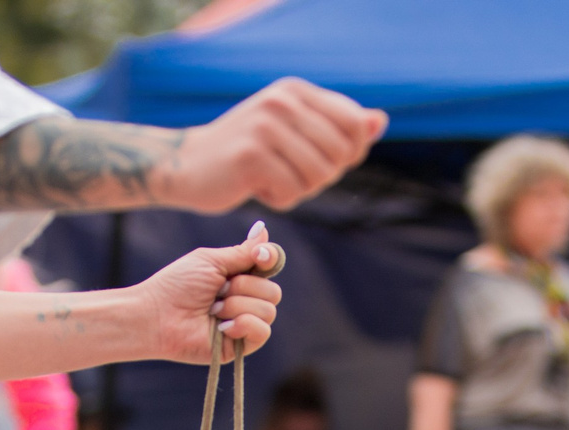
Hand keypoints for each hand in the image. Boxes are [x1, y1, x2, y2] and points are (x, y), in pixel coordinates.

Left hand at [136, 224, 283, 362]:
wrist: (158, 315)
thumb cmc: (178, 285)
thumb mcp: (212, 261)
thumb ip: (243, 251)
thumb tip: (264, 228)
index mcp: (240, 277)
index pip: (271, 266)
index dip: (269, 259)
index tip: (258, 255)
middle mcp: (246, 300)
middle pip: (273, 291)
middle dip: (244, 287)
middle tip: (217, 291)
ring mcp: (245, 324)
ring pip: (268, 310)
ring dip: (237, 306)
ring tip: (212, 310)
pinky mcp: (240, 345)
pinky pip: (263, 332)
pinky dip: (244, 324)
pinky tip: (222, 327)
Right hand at [163, 79, 387, 211]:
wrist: (188, 165)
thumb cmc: (249, 153)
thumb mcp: (295, 131)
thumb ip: (338, 126)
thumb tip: (380, 122)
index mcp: (296, 90)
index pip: (355, 125)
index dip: (349, 154)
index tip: (320, 160)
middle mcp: (282, 101)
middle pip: (339, 156)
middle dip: (322, 177)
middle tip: (291, 175)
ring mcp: (265, 126)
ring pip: (319, 177)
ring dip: (301, 190)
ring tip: (274, 180)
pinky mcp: (251, 156)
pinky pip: (293, 193)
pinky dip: (280, 200)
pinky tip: (258, 189)